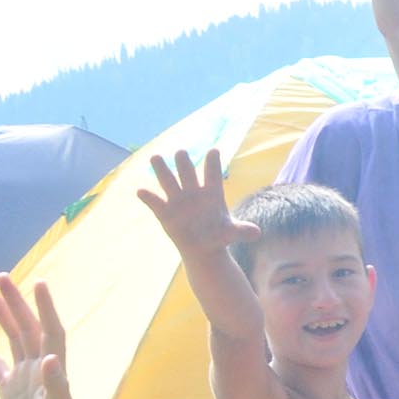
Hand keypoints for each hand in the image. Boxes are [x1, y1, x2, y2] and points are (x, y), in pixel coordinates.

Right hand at [0, 274, 86, 398]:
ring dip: (0, 314)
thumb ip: (56, 387)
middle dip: (15, 302)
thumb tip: (49, 358)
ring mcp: (23, 378)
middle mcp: (39, 369)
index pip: (50, 331)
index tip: (38, 283)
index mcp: (53, 371)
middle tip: (1, 276)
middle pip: (27, 327)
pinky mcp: (9, 391)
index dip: (45, 308)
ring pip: (10, 338)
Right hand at [134, 150, 259, 254]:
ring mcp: (178, 200)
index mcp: (212, 193)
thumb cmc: (218, 235)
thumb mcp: (231, 233)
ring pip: (168, 181)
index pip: (213, 175)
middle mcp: (193, 192)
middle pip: (187, 173)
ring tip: (156, 157)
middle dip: (184, 163)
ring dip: (162, 170)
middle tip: (181, 152)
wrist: (203, 247)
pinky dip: (149, 198)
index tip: (214, 151)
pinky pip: (156, 202)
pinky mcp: (165, 212)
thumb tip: (256, 233)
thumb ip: (242, 230)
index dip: (213, 164)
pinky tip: (142, 192)